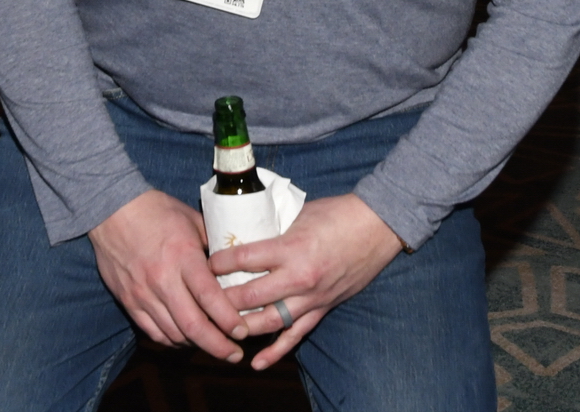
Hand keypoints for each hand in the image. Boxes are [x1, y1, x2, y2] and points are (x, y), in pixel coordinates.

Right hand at [89, 190, 249, 359]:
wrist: (112, 210)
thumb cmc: (157, 210)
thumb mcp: (193, 220)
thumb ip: (214, 244)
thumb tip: (236, 263)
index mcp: (182, 256)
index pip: (210, 297)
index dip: (229, 320)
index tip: (244, 331)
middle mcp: (162, 279)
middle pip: (193, 325)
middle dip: (217, 346)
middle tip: (235, 354)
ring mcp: (143, 293)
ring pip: (173, 333)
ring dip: (196, 345)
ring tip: (214, 346)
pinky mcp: (129, 301)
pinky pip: (153, 332)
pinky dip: (172, 340)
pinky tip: (186, 339)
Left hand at [213, 193, 404, 371]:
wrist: (376, 226)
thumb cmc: (336, 214)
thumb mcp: (298, 215)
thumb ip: (273, 229)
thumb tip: (244, 233)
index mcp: (290, 248)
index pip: (244, 260)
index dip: (219, 262)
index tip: (205, 263)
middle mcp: (298, 277)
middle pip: (250, 297)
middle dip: (222, 300)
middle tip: (203, 299)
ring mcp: (311, 297)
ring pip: (269, 322)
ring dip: (242, 328)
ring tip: (220, 330)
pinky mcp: (322, 308)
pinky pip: (296, 335)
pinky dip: (275, 352)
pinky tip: (256, 363)